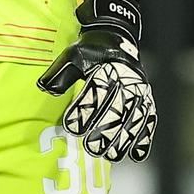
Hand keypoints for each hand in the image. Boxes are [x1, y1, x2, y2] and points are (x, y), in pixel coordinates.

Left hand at [38, 0, 157, 162]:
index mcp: (108, 68)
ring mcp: (140, 92)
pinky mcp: (148, 101)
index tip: (71, 127)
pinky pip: (149, 122)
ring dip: (122, 138)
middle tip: (90, 146)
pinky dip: (143, 139)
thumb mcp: (73, 54)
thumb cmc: (91, 51)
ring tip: (109, 154)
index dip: (84, 111)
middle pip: (117, 109)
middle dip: (104, 130)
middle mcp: (128, 80)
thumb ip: (60, 73)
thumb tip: (44, 88)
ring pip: (134, 119)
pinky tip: (135, 154)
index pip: (95, 92)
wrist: (117, 39)